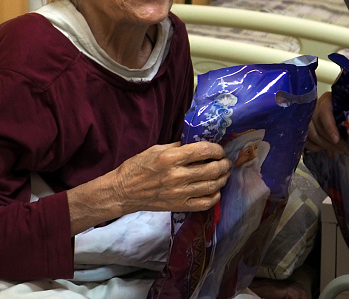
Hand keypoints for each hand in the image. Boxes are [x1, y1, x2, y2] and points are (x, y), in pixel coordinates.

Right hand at [68, 141, 230, 233]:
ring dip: (222, 178)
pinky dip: (215, 196)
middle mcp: (177, 176)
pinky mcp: (179, 206)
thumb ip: (178, 147)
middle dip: (223, 164)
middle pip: (211, 169)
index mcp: (170, 158)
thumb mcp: (156, 149)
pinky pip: (204, 203)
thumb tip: (197, 142)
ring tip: (224, 173)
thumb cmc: (137, 167)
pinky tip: (216, 190)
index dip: (216, 149)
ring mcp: (179, 193)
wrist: (123, 192)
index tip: (219, 149)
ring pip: (211, 186)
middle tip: (226, 161)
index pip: (203, 151)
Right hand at [304, 92, 348, 155]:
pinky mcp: (304, 128)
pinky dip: (316, 148)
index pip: (324, 113)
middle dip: (331, 142)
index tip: (336, 140)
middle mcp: (314, 107)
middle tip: (346, 150)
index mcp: (326, 100)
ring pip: (312, 135)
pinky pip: (306, 140)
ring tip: (340, 151)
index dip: (329, 127)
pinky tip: (328, 150)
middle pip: (318, 127)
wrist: (337, 105)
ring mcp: (307, 118)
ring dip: (326, 146)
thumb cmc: (347, 105)